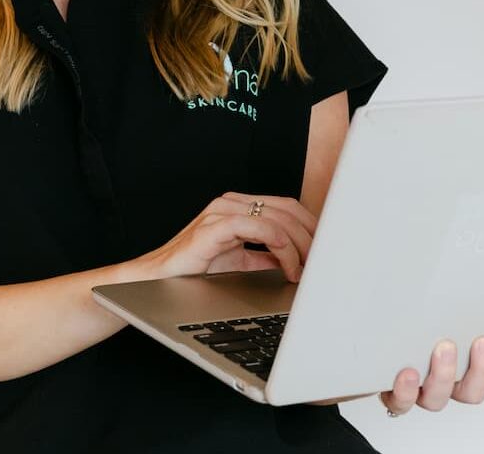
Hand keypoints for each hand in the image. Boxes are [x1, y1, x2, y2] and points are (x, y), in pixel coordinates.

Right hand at [139, 192, 315, 282]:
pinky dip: (282, 248)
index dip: (311, 226)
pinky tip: (288, 268)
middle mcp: (232, 203)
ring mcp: (223, 212)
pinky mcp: (215, 226)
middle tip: (323, 262)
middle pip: (288, 209)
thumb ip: (265, 258)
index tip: (326, 250)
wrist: (157, 279)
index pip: (287, 206)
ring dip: (301, 245)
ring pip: (279, 218)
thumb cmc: (192, 270)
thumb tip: (298, 263)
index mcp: (238, 207)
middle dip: (312, 236)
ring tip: (307, 269)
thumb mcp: (239, 262)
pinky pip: (260, 228)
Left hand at [378, 337, 483, 415]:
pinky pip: (399, 402)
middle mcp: (436, 384)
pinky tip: (407, 372)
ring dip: (443, 376)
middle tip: (478, 341)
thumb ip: (481, 343)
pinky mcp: (384, 388)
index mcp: (455, 370)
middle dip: (477, 371)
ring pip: (434, 399)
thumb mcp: (444, 335)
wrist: (348, 350)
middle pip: (467, 393)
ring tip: (442, 349)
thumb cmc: (402, 341)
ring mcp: (412, 388)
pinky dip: (405, 390)